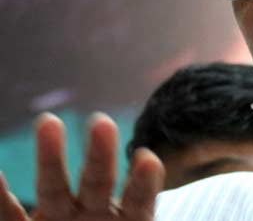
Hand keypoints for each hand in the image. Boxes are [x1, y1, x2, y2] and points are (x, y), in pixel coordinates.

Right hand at [0, 113, 163, 220]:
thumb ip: (145, 220)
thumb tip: (157, 174)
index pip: (140, 200)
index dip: (143, 182)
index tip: (147, 158)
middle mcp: (92, 216)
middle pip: (98, 182)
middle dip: (100, 155)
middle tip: (102, 122)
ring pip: (54, 188)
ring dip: (51, 158)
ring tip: (50, 122)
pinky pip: (8, 215)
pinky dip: (0, 195)